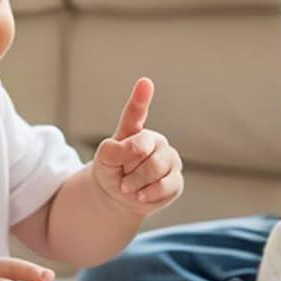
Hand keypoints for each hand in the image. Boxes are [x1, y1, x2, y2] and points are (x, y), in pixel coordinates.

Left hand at [92, 77, 183, 215]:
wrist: (120, 197)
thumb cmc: (112, 172)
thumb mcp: (103, 160)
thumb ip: (113, 150)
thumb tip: (135, 151)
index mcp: (137, 132)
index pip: (136, 114)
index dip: (141, 98)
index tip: (144, 83)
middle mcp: (156, 142)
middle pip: (143, 151)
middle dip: (128, 170)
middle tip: (122, 179)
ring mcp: (170, 160)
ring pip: (155, 169)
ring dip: (136, 184)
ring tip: (130, 187)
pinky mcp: (177, 180)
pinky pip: (166, 185)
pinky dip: (149, 194)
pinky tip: (142, 195)